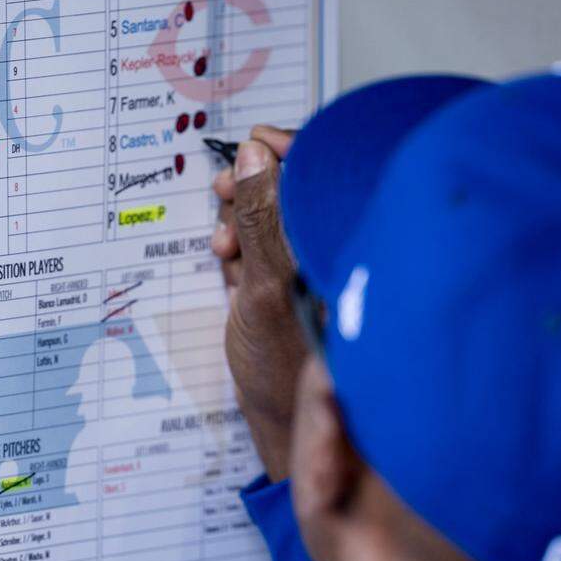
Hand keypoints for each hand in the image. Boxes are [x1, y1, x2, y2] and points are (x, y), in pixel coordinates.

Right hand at [212, 125, 304, 481]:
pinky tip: (228, 266)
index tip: (254, 141)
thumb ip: (259, 218)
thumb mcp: (263, 285)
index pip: (323, 173)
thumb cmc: (284, 364)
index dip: (287, 149)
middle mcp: (326, 250)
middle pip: (288, 188)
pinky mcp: (283, 282)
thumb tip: (254, 156)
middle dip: (249, 189)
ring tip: (225, 247)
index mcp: (338, 244)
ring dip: (237, 220)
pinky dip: (237, 248)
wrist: (277, 419)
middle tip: (222, 193)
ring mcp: (304, 266)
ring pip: (266, 215)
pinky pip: (256, 244)